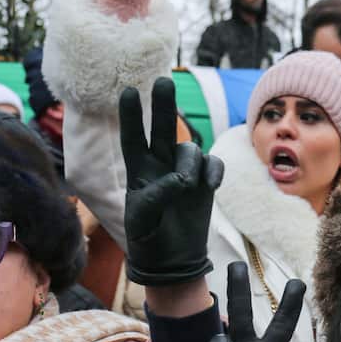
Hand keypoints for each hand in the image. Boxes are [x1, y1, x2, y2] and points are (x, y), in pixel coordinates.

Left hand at [121, 78, 223, 285]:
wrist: (172, 261)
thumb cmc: (148, 239)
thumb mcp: (143, 218)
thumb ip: (157, 194)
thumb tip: (181, 178)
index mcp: (138, 171)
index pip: (132, 138)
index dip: (130, 116)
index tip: (127, 91)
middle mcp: (160, 166)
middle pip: (162, 129)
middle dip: (163, 105)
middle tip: (164, 81)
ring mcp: (184, 173)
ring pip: (190, 149)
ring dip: (191, 161)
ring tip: (189, 184)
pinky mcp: (204, 184)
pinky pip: (212, 165)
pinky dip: (213, 171)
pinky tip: (211, 185)